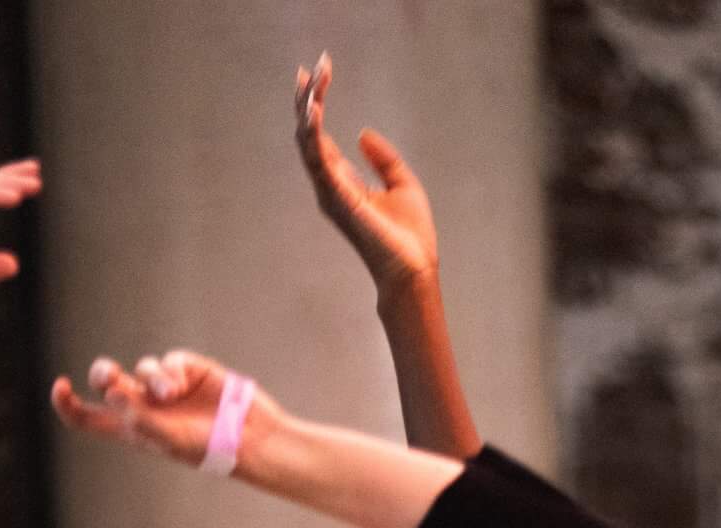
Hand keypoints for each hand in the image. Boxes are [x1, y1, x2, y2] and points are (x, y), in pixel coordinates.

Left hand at [51, 348, 278, 469]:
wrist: (249, 438)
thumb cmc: (208, 449)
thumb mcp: (170, 442)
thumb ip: (141, 420)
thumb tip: (113, 393)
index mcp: (130, 429)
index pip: (87, 417)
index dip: (68, 403)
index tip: (60, 385)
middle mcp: (143, 405)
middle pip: (107, 380)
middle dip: (104, 373)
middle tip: (111, 376)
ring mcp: (165, 386)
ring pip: (142, 368)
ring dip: (153, 378)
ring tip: (172, 394)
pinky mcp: (187, 370)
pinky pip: (169, 361)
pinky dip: (172, 370)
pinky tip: (185, 384)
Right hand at [294, 52, 437, 302]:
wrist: (414, 270)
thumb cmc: (410, 238)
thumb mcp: (402, 184)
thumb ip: (382, 159)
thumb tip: (362, 133)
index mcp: (344, 182)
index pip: (320, 137)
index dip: (316, 103)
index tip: (320, 71)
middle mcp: (330, 186)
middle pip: (307, 134)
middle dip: (307, 98)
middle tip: (312, 66)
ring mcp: (330, 192)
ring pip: (306, 141)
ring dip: (307, 107)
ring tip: (311, 77)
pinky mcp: (336, 197)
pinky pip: (316, 157)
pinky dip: (312, 131)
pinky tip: (314, 106)